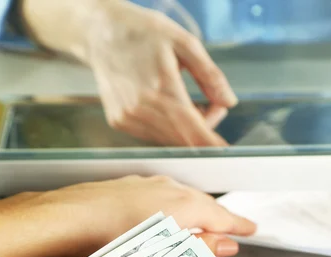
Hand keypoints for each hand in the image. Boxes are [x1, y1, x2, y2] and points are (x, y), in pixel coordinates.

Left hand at [43, 175, 255, 256]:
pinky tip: (162, 218)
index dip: (239, 225)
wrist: (70, 217)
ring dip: (195, 213)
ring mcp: (151, 184)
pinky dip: (172, 207)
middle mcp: (172, 189)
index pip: (223, 217)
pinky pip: (162, 195)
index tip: (252, 229)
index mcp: (186, 207)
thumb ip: (200, 249)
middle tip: (230, 232)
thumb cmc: (114, 239)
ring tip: (198, 228)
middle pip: (205, 206)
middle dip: (219, 219)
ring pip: (183, 198)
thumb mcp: (165, 254)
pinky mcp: (132, 185)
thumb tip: (227, 245)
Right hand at [82, 1, 235, 145]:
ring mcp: (127, 117)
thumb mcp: (185, 43)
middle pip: (184, 139)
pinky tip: (168, 105)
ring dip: (186, 129)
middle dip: (205, 129)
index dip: (212, 144)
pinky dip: (168, 126)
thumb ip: (211, 76)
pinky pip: (153, 135)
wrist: (101, 31)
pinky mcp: (119, 121)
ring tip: (189, 101)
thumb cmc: (144, 32)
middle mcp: (140, 109)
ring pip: (169, 140)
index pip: (194, 130)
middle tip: (213, 105)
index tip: (226, 151)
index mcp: (161, 88)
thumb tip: (229, 102)